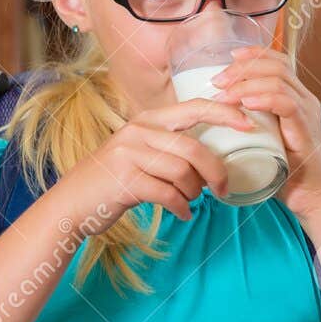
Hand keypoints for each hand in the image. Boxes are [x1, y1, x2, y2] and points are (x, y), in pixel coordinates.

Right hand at [61, 100, 241, 223]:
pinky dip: (182, 208)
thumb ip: (168, 146)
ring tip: (190, 201)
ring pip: (183, 173)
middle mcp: (137, 132)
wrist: (71, 204)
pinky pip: (169, 195)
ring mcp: (128, 156)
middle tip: (223, 189)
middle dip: (215, 172)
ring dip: (194, 193)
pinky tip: (183, 214)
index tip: (249, 123)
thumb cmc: (113, 180)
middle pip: (193, 149)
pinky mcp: (125, 181)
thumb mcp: (138, 151)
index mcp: (146, 120)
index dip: (224, 113)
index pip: (193, 107)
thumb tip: (212, 157)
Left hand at [211, 46, 320, 220]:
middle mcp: (305, 100)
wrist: (311, 198)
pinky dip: (264, 99)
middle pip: (276, 65)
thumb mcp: (265, 140)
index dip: (253, 54)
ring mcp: (307, 113)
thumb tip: (216, 116)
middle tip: (217, 81)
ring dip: (246, 83)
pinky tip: (246, 104)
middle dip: (242, 68)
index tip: (228, 59)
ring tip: (223, 95)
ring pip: (279, 80)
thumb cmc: (285, 173)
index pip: (278, 61)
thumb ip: (250, 124)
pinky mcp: (306, 129)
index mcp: (296, 98)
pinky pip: (286, 103)